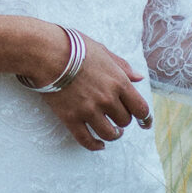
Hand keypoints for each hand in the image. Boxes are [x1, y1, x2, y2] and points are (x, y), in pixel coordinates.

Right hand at [35, 35, 153, 151]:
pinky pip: (86, 140)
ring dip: (112, 135)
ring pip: (109, 133)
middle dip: (122, 120)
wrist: (47, 53)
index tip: (144, 123)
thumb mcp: (103, 51)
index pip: (140, 108)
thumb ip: (122, 66)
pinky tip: (98, 145)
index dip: (144, 118)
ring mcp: (89, 110)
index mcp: (118, 82)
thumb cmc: (74, 47)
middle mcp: (107, 99)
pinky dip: (95, 145)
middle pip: (124, 121)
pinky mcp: (71, 118)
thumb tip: (138, 78)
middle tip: (116, 118)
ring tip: (111, 133)